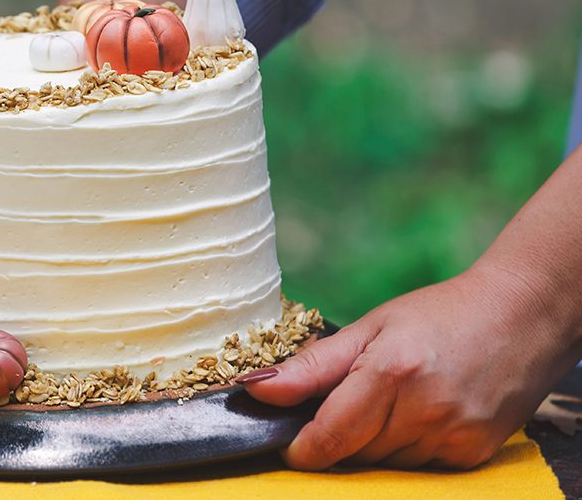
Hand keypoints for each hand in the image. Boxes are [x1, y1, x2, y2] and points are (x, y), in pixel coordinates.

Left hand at [239, 265, 579, 469]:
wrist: (522, 315)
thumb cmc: (438, 315)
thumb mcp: (369, 328)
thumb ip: (312, 366)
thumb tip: (256, 389)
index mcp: (390, 372)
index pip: (328, 437)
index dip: (301, 450)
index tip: (290, 445)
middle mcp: (424, 409)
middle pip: (354, 452)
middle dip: (340, 436)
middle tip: (353, 399)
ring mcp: (453, 435)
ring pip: (385, 462)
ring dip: (375, 441)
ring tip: (395, 398)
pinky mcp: (473, 452)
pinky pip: (419, 465)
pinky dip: (409, 445)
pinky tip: (422, 411)